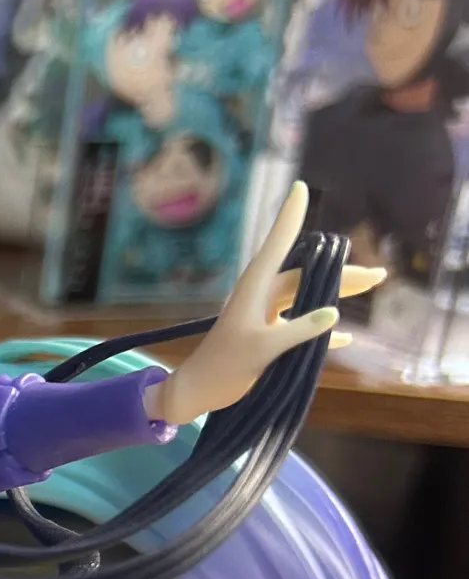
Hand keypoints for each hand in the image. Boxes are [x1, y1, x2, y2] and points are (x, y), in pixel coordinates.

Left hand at [143, 184, 379, 427]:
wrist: (197, 390)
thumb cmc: (223, 367)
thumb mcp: (262, 349)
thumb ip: (298, 331)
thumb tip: (335, 313)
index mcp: (255, 288)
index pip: (278, 243)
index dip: (290, 215)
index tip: (300, 187)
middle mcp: (261, 294)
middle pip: (308, 275)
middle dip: (343, 272)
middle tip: (380, 274)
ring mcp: (264, 314)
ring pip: (308, 295)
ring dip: (338, 292)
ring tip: (371, 287)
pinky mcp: (266, 334)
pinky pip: (301, 324)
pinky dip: (322, 329)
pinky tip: (345, 336)